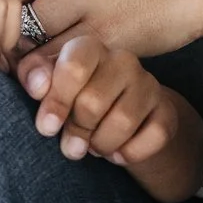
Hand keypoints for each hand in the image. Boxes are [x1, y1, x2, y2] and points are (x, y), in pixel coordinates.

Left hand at [22, 36, 202, 202]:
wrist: (124, 117)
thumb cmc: (77, 98)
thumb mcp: (50, 86)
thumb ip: (35, 78)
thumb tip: (36, 85)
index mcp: (89, 48)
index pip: (74, 67)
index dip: (57, 101)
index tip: (46, 128)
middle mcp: (122, 61)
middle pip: (93, 102)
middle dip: (76, 130)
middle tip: (70, 143)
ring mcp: (148, 85)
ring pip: (122, 122)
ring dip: (101, 144)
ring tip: (93, 146)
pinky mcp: (167, 112)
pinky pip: (153, 137)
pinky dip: (130, 153)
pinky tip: (117, 154)